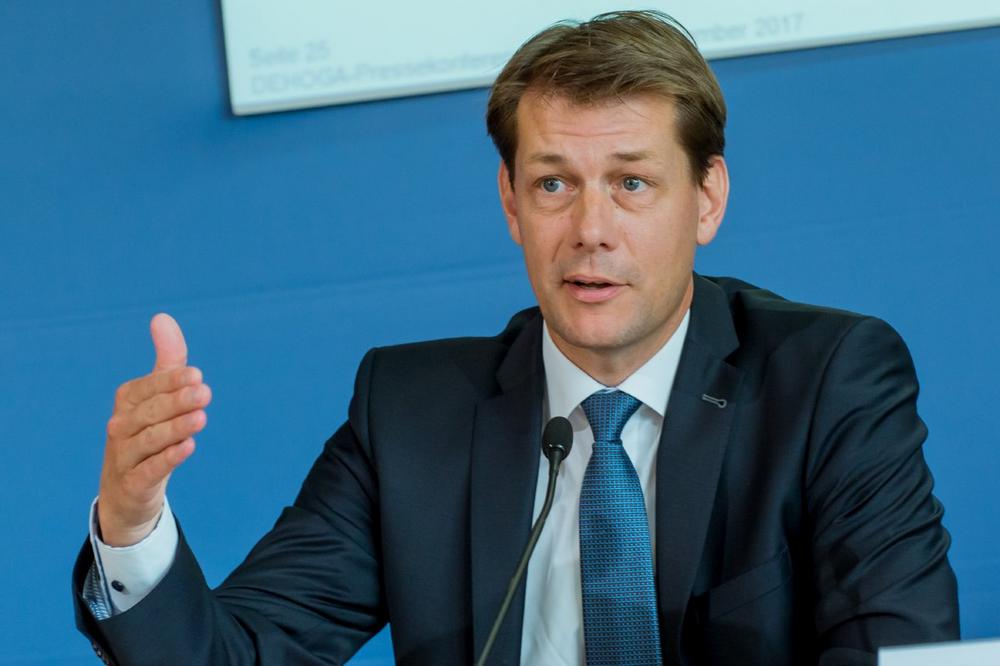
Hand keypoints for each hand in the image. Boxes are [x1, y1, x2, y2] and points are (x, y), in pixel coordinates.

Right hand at [97, 314, 211, 545]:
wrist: (126, 491)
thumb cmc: (148, 433)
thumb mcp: (158, 397)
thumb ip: (166, 360)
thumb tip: (162, 317)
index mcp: (127, 400)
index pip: (150, 387)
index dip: (172, 381)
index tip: (197, 375)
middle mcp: (121, 426)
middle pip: (151, 412)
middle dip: (177, 402)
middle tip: (204, 393)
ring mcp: (124, 456)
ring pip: (150, 440)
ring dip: (175, 428)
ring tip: (201, 418)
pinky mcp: (133, 483)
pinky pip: (150, 469)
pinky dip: (168, 458)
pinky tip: (188, 447)